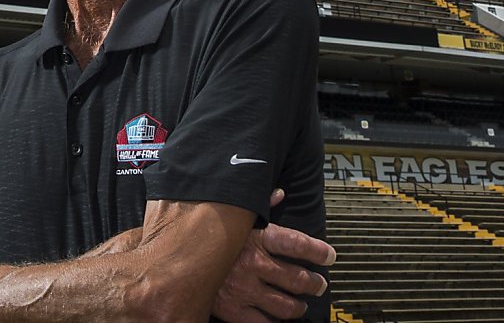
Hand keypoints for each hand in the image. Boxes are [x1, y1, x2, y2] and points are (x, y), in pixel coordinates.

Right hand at [211, 190, 335, 321]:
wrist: (172, 262)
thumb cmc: (204, 234)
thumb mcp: (232, 215)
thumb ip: (257, 205)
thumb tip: (278, 192)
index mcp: (256, 237)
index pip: (298, 244)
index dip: (319, 251)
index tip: (330, 256)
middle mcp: (255, 264)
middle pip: (298, 278)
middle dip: (314, 283)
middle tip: (319, 284)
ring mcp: (246, 291)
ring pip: (286, 305)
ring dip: (299, 306)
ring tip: (302, 304)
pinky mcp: (234, 311)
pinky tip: (279, 319)